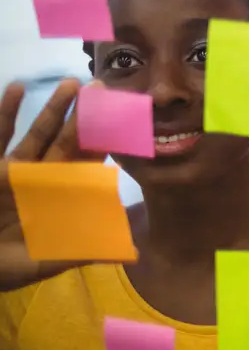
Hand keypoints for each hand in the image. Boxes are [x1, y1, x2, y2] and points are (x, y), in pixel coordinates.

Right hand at [0, 79, 107, 291]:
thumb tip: (134, 255)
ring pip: (37, 133)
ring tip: (72, 82)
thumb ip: (85, 253)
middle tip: (102, 88)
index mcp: (58, 198)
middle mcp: (39, 179)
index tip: (122, 120)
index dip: (102, 143)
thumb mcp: (46, 262)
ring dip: (53, 108)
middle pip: (66, 142)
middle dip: (84, 116)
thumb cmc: (3, 267)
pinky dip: (6, 111)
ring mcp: (12, 170)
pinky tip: (18, 86)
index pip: (85, 165)